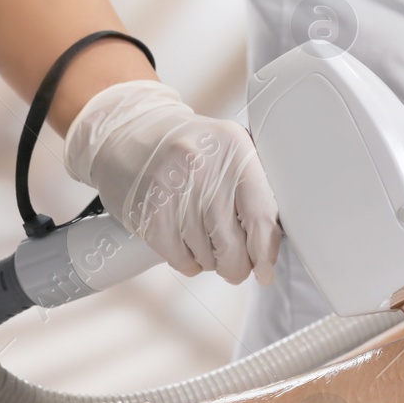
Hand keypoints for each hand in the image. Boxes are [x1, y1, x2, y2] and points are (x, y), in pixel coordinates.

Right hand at [64, 80, 280, 283]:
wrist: (130, 132)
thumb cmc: (191, 148)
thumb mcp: (231, 149)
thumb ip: (257, 185)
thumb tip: (273, 241)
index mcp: (236, 148)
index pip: (261, 216)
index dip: (265, 252)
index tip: (265, 270)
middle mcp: (204, 167)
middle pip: (232, 246)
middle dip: (237, 266)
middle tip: (235, 266)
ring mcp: (172, 190)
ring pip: (206, 257)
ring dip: (211, 261)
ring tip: (205, 241)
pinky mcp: (148, 211)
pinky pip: (179, 258)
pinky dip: (188, 262)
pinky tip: (187, 246)